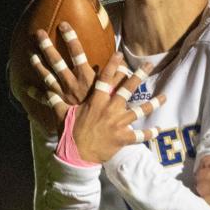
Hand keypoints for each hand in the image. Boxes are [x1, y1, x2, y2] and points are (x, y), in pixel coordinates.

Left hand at [13, 21, 108, 134]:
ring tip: (31, 54)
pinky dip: (35, 94)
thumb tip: (123, 60)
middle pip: (57, 62)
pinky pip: (46, 98)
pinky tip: (26, 88)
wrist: (99, 132)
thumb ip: (119, 74)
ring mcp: (65, 94)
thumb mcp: (118, 90)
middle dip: (47, 47)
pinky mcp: (61, 105)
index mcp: (87, 78)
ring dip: (39, 65)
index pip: (78, 53)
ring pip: (48, 76)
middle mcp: (73, 84)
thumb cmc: (110, 111)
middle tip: (38, 34)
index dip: (71, 39)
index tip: (64, 24)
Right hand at [27, 53, 163, 162]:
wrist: (76, 155)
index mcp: (95, 102)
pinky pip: (139, 136)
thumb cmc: (68, 133)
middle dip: (139, 76)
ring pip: (139, 111)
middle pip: (127, 90)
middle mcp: (109, 110)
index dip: (113, 65)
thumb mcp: (62, 114)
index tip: (121, 54)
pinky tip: (158, 129)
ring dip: (153, 104)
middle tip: (149, 65)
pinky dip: (149, 133)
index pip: (105, 79)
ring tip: (165, 96)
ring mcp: (118, 124)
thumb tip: (44, 89)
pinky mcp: (122, 138)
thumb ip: (56, 99)